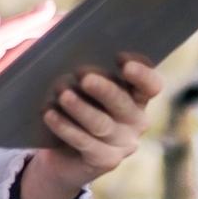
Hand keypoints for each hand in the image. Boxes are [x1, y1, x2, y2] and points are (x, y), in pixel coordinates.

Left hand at [27, 59, 164, 198]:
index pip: (150, 84)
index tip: (120, 59)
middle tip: (84, 77)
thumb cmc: (70, 103)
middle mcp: (135, 119)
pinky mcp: (105, 160)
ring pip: (102, 124)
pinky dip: (66, 128)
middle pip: (124, 102)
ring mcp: (123, 143)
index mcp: (136, 95)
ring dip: (81, 108)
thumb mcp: (73, 80)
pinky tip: (50, 115)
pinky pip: (86, 143)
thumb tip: (47, 38)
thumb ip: (69, 60)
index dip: (141, 73)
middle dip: (104, 89)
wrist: (60, 153)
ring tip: (63, 95)